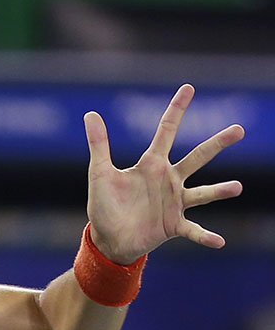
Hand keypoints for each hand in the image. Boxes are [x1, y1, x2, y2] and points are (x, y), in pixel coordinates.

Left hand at [84, 84, 243, 263]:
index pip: (166, 131)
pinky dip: (205, 236)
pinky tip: (219, 241)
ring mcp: (175, 203)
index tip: (188, 88)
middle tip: (239, 129)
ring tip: (236, 187)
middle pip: (197, 157)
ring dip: (219, 191)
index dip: (176, 109)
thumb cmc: (105, 204)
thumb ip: (99, 144)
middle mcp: (168, 180)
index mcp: (151, 164)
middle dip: (217, 143)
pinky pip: (193, 230)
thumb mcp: (100, 172)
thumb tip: (91, 113)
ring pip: (202, 193)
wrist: (108, 238)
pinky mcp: (174, 226)